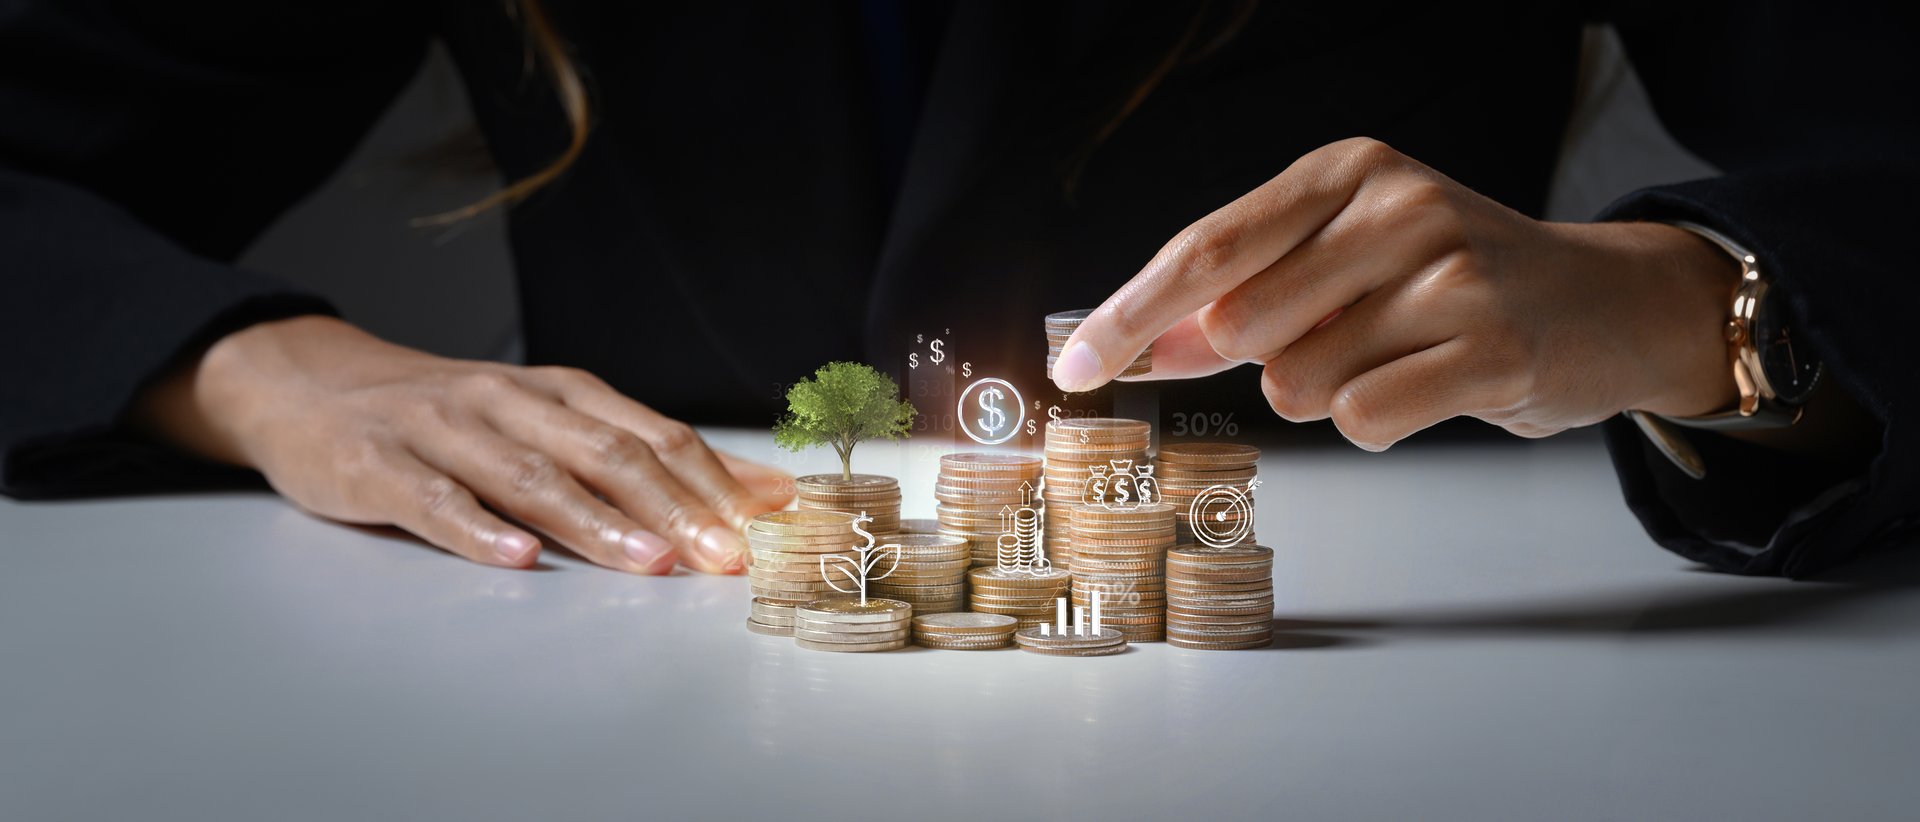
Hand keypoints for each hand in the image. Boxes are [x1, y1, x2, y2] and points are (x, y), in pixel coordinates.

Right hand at [131, 316, 793, 571]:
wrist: (313, 385)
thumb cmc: (452, 416)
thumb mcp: (552, 419)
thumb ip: (646, 453)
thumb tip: (756, 489)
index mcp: (560, 394)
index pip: (651, 435)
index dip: (711, 481)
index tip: (764, 526)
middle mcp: (510, 403)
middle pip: (606, 455)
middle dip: (674, 508)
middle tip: (724, 557)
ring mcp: (444, 432)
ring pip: (531, 478)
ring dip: (598, 523)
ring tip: (650, 561)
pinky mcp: (380, 466)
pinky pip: (436, 500)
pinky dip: (479, 530)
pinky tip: (516, 558)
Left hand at [1053, 137, 1742, 448]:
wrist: (1605, 304)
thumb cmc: (1454, 284)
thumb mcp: (1344, 260)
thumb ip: (1239, 299)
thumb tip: (1125, 344)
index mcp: (1346, 170)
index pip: (1206, 248)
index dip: (1128, 313)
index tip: (1070, 366)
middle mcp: (1396, 205)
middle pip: (1242, 327)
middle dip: (1263, 361)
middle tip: (1342, 339)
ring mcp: (1451, 272)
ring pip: (1297, 383)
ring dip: (1328, 393)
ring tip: (1400, 357)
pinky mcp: (1491, 346)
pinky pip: (1362, 419)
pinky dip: (1377, 422)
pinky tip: (1430, 387)